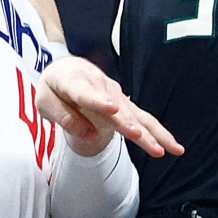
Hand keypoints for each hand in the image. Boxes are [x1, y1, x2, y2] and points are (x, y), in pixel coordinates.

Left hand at [36, 55, 182, 158]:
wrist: (68, 68)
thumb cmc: (54, 87)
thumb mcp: (45, 101)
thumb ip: (64, 117)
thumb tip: (90, 135)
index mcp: (74, 81)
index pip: (86, 93)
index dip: (99, 101)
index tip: (112, 109)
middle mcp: (100, 86)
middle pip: (116, 108)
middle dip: (128, 122)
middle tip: (138, 136)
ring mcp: (115, 94)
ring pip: (135, 114)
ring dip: (151, 132)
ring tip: (166, 149)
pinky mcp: (125, 104)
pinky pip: (143, 119)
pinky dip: (158, 132)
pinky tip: (173, 146)